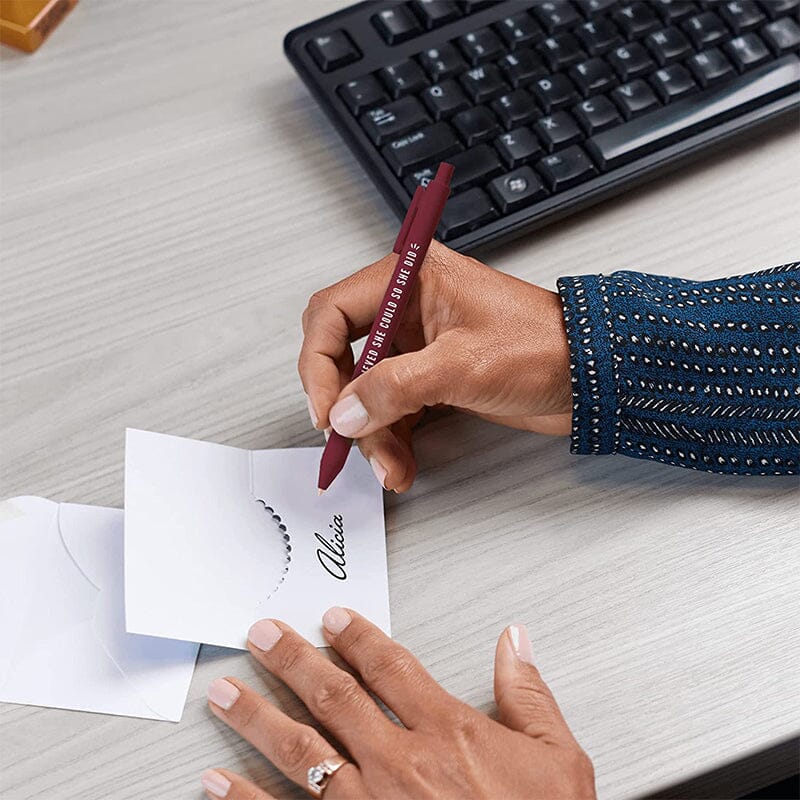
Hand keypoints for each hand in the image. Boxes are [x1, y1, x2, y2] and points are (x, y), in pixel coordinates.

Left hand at [203, 610, 594, 799]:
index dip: (357, 637)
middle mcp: (400, 766)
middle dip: (292, 660)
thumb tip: (513, 642)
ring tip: (226, 691)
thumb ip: (529, 695)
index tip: (332, 619)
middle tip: (262, 634)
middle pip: (333, 697)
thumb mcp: (558, 762)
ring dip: (257, 716)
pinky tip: (217, 782)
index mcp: (448, 735)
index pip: (389, 668)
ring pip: (299, 752)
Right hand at [299, 241, 571, 491]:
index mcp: (410, 279)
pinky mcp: (432, 376)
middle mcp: (408, 307)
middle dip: (347, 404)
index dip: (318, 363)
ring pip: (367, 390)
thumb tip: (346, 411)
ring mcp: (418, 344)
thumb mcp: (462, 365)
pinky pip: (393, 408)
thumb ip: (396, 387)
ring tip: (390, 465)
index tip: (326, 408)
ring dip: (372, 433)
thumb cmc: (545, 346)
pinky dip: (392, 438)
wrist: (591, 375)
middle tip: (350, 439)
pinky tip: (400, 462)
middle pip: (343, 356)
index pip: (332, 313)